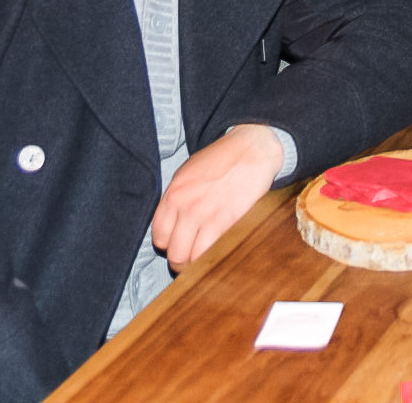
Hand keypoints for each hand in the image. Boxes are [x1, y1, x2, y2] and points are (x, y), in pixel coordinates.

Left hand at [151, 124, 283, 267]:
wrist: (252, 148)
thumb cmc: (222, 159)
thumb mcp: (188, 174)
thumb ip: (177, 201)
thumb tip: (173, 226)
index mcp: (174, 195)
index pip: (160, 238)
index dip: (171, 245)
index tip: (182, 244)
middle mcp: (187, 207)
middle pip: (175, 254)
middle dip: (184, 260)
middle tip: (195, 257)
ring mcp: (208, 216)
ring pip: (193, 259)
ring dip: (200, 263)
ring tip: (209, 258)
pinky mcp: (229, 221)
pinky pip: (215, 253)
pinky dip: (217, 256)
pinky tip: (222, 249)